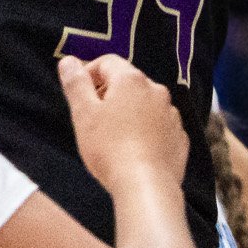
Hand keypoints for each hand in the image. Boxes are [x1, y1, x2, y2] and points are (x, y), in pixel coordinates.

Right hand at [59, 53, 188, 191]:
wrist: (146, 187)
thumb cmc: (110, 148)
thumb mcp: (84, 115)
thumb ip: (76, 85)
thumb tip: (68, 61)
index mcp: (131, 80)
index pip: (107, 62)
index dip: (89, 74)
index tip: (79, 96)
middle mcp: (156, 90)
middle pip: (128, 82)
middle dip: (109, 95)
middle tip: (93, 120)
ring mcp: (171, 114)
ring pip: (145, 104)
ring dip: (130, 113)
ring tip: (114, 138)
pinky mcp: (179, 137)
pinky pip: (160, 126)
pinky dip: (147, 131)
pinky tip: (136, 150)